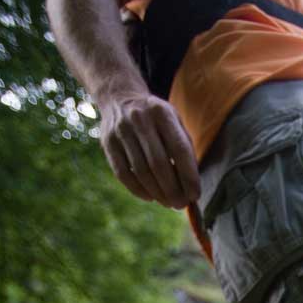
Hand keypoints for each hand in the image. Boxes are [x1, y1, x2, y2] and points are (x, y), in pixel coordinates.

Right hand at [99, 90, 199, 208]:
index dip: (188, 176)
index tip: (195, 195)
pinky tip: (150, 197)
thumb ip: (184, 148)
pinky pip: (123, 174)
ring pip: (141, 172)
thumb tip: (192, 185)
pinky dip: (138, 190)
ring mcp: (121, 131)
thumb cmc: (156, 118)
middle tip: (181, 204)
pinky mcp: (107, 143)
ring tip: (169, 203)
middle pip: (158, 164)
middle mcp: (140, 119)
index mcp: (162, 113)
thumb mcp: (174, 121)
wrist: (119, 98)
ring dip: (157, 193)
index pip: (179, 149)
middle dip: (172, 189)